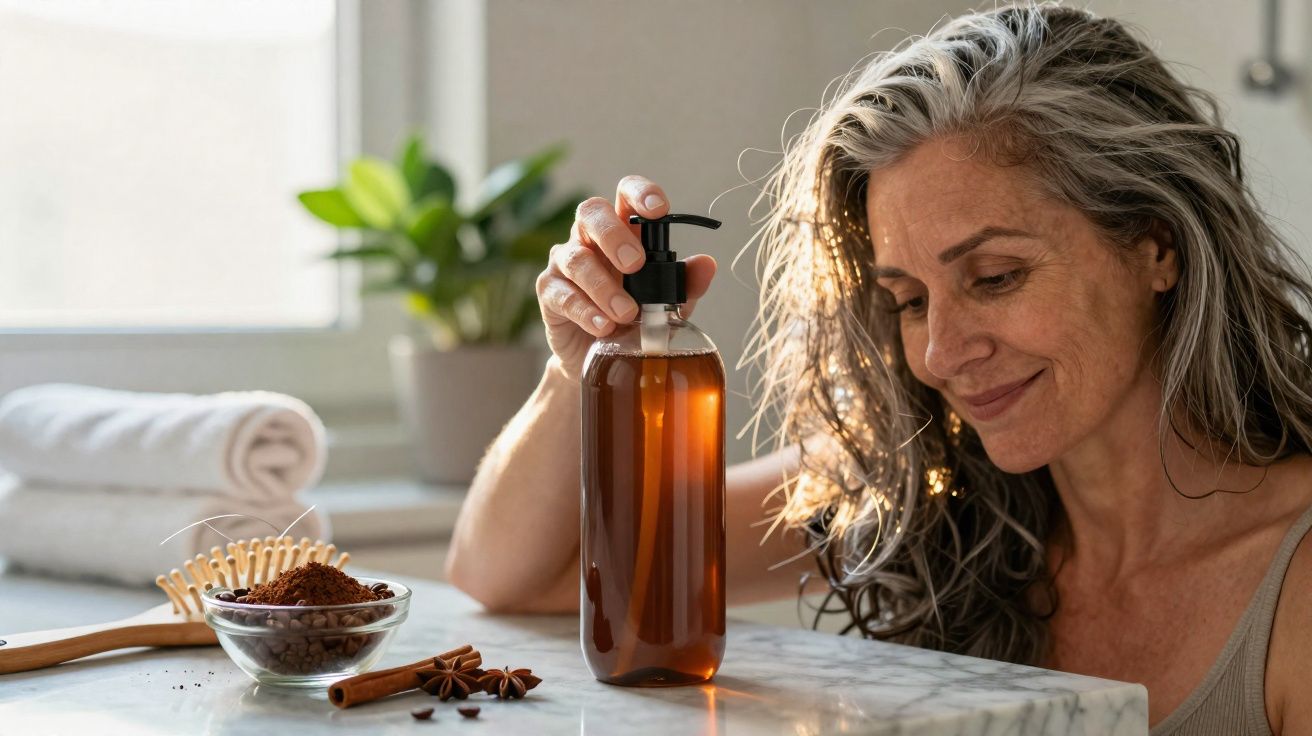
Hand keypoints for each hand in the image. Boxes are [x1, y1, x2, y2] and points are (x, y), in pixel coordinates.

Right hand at [536, 175, 716, 381]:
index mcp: (623, 230)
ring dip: (603, 286)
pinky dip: (586, 311)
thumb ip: (685, 284)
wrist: (604, 360)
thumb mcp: (667, 304)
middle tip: (635, 264)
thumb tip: (707, 264)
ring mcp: (565, 263)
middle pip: (591, 213)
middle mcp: (589, 239)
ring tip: (626, 313)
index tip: (658, 210)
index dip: (640, 193)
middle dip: (614, 235)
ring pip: (576, 258)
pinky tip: (604, 327)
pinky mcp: (549, 292)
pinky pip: (563, 295)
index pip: (625, 195)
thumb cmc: (635, 320)